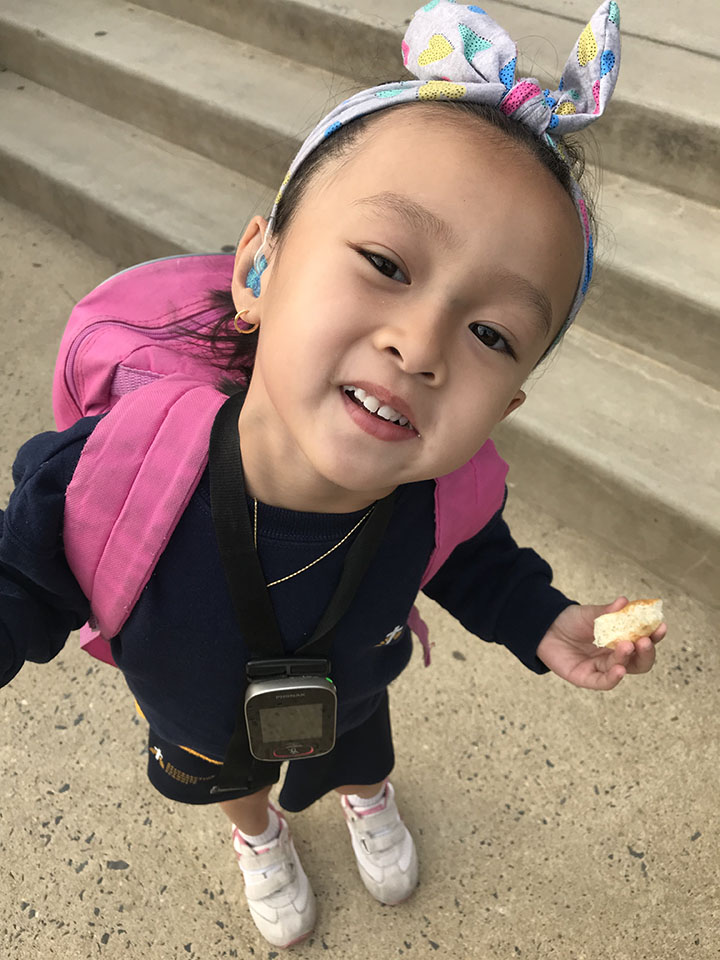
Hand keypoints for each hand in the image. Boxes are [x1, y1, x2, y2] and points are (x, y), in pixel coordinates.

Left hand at [536, 596, 665, 690]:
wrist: (544, 627)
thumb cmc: (570, 621)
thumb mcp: (590, 613)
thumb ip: (607, 611)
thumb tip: (624, 601)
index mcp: (621, 640)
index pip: (643, 642)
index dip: (653, 636)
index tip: (661, 625)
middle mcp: (614, 657)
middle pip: (639, 661)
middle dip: (646, 652)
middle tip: (645, 640)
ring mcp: (601, 668)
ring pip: (623, 669)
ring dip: (628, 659)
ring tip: (628, 645)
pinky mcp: (586, 678)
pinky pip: (603, 682)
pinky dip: (613, 677)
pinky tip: (620, 669)